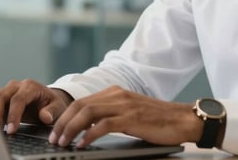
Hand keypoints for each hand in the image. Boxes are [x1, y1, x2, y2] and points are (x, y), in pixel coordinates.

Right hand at [0, 79, 73, 133]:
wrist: (46, 100)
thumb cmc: (51, 104)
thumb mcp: (57, 107)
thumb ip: (51, 111)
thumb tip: (45, 117)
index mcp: (30, 86)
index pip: (18, 99)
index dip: (13, 115)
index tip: (12, 129)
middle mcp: (16, 86)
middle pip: (0, 97)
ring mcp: (6, 90)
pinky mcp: (0, 97)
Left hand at [48, 86, 202, 148]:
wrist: (183, 120)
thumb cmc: (158, 120)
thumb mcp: (130, 113)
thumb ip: (111, 115)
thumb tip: (88, 129)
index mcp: (115, 92)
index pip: (82, 101)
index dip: (66, 116)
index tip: (56, 130)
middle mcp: (118, 95)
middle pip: (81, 105)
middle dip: (63, 123)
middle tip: (54, 138)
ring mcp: (124, 105)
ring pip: (88, 113)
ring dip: (72, 129)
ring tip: (63, 142)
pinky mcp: (132, 118)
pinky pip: (103, 125)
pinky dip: (89, 135)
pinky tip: (83, 144)